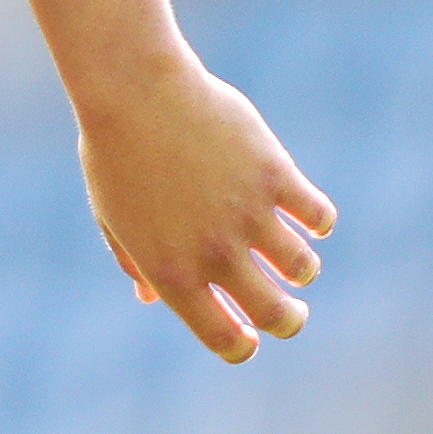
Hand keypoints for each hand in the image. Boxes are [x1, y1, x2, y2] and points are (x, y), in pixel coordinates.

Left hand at [78, 58, 332, 361]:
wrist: (131, 88)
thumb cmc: (114, 151)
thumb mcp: (113, 215)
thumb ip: (136, 262)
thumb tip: (151, 297)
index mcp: (173, 273)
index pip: (226, 341)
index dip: (244, 345)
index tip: (250, 335)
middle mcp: (216, 253)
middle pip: (278, 316)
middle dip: (290, 320)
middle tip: (291, 309)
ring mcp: (249, 215)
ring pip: (305, 268)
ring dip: (301, 266)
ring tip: (289, 250)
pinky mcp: (275, 176)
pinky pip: (320, 217)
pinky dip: (318, 220)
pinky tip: (306, 213)